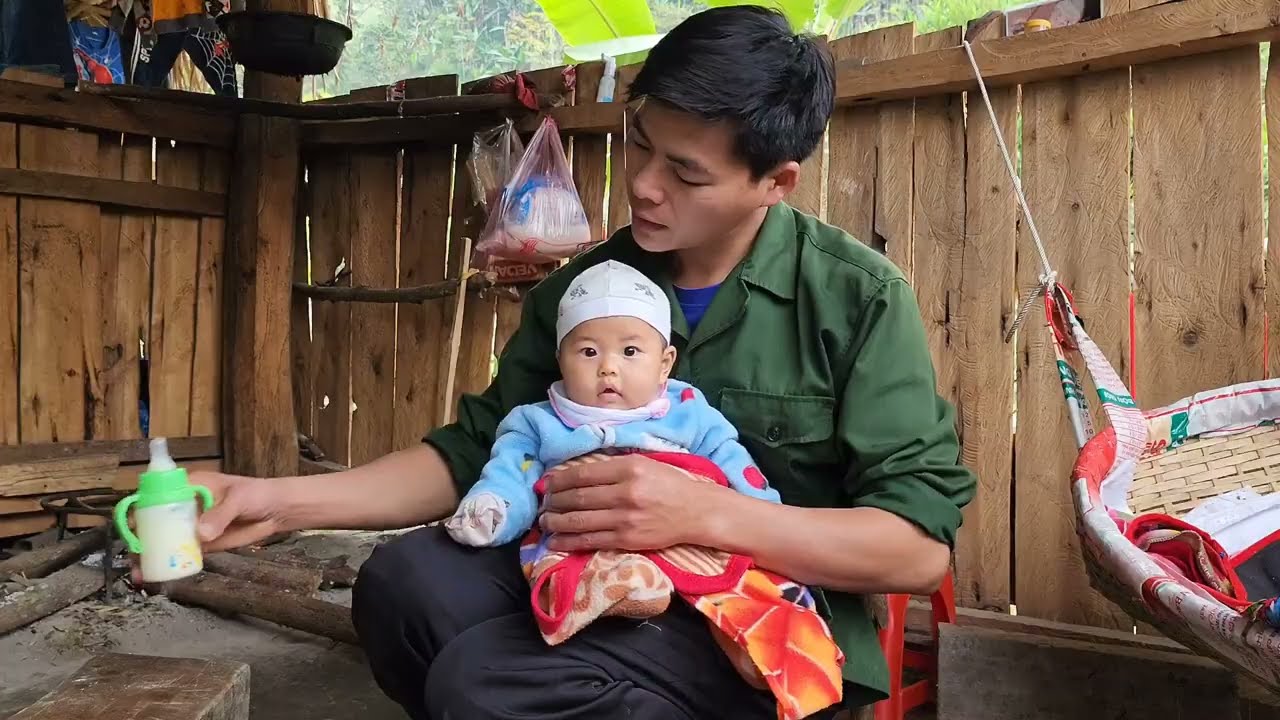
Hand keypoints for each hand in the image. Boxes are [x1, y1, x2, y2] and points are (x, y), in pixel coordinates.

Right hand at [128, 470, 288, 583]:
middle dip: (141, 540)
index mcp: (188, 486)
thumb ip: (220, 515)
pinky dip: (170, 565)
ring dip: (150, 557)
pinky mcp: (201, 544)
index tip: (134, 528)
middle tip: (134, 558)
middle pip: (154, 523)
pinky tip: (159, 578)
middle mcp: (184, 506)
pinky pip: (181, 554)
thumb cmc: (257, 495)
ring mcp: (191, 526)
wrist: (276, 511)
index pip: (156, 496)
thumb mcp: (239, 499)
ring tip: (141, 574)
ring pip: (164, 541)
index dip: (141, 511)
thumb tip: (201, 534)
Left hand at [538, 454, 727, 551]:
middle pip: (577, 497)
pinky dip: (569, 541)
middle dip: (553, 502)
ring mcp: (625, 518)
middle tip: (542, 504)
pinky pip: (591, 541)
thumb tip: (577, 473)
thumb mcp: (645, 464)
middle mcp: (625, 492)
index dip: (559, 480)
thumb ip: (614, 467)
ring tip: (544, 522)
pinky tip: (556, 541)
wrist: (697, 512)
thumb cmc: (670, 484)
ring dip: (555, 522)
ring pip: (579, 520)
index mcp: (629, 469)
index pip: (583, 474)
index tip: (546, 484)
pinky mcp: (627, 540)